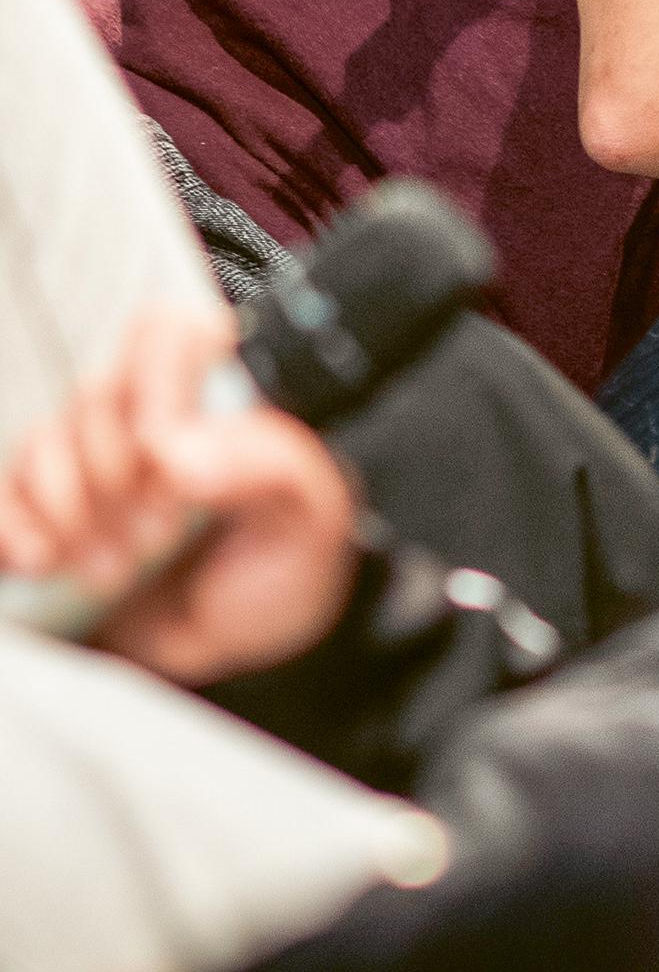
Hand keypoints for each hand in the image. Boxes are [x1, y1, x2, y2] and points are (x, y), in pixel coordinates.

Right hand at [0, 305, 359, 684]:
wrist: (243, 644)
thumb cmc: (284, 562)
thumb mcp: (307, 517)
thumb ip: (261, 469)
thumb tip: (177, 453)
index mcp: (217, 389)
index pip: (164, 334)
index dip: (154, 396)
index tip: (167, 471)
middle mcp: (148, 409)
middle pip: (94, 396)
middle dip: (115, 478)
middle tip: (156, 540)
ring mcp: (94, 459)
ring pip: (43, 441)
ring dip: (69, 512)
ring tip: (114, 572)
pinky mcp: (52, 509)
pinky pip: (6, 491)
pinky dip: (12, 523)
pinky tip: (41, 561)